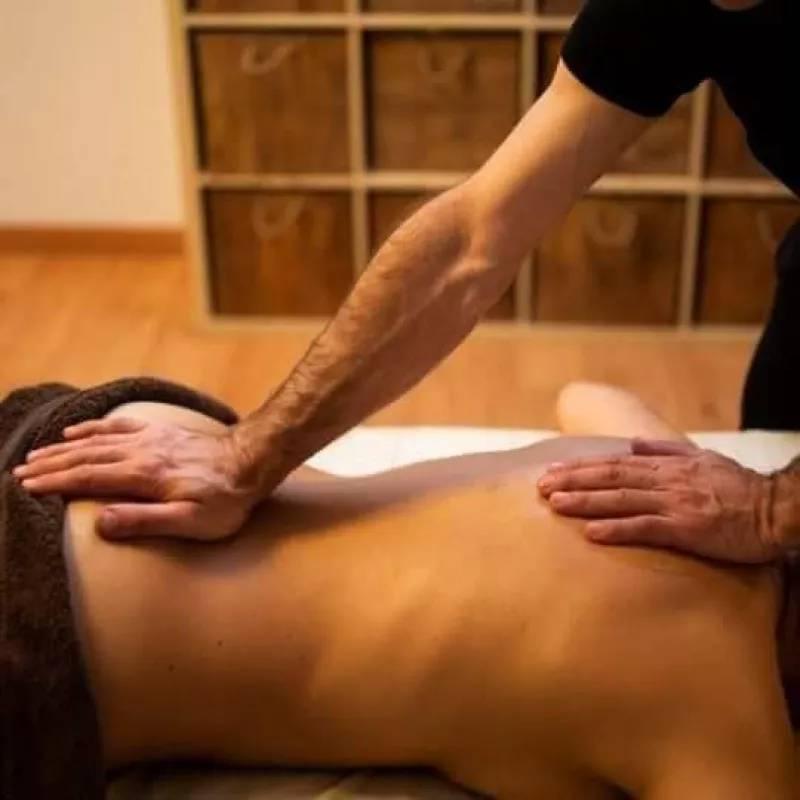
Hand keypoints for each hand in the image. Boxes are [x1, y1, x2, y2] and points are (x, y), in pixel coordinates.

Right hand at [14, 417, 260, 540]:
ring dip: (63, 447)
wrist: (253, 462)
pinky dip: (94, 427)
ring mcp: (151, 438)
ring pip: (96, 440)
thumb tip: (100, 522)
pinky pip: (119, 424)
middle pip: (85, 456)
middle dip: (49, 465)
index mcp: (143, 475)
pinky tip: (77, 430)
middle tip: (17, 472)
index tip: (25, 487)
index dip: (54, 483)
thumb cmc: (225, 501)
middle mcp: (141, 451)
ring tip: (36, 454)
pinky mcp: (161, 432)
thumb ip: (145, 521)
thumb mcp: (190, 521)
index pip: (87, 478)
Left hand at [537, 438, 779, 563]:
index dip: (580, 467)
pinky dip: (617, 529)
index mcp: (667, 466)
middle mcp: (665, 480)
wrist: (778, 509)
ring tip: (554, 504)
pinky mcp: (687, 529)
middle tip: (539, 486)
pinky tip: (591, 533)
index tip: (552, 470)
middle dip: (572, 480)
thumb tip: (634, 444)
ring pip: (620, 500)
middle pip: (609, 477)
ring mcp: (675, 503)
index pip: (614, 463)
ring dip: (584, 501)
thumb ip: (666, 450)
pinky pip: (646, 528)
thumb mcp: (703, 460)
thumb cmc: (740, 488)